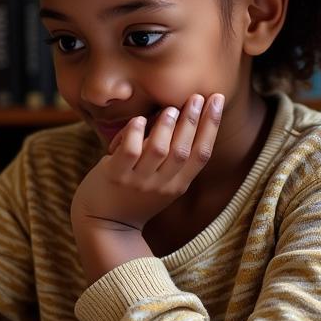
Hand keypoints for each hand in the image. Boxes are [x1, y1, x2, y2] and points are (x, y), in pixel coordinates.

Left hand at [71, 93, 223, 233]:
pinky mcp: (115, 176)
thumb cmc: (133, 196)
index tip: (216, 100)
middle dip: (193, 121)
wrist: (104, 224)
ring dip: (166, 127)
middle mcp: (161, 184)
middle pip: (183, 150)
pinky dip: (135, 134)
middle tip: (196, 96)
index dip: (211, 126)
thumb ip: (172, 158)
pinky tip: (139, 121)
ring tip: (170, 109)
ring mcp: (137, 181)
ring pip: (158, 150)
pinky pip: (129, 152)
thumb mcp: (162, 183)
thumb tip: (180, 115)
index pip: (201, 154)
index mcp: (177, 185)